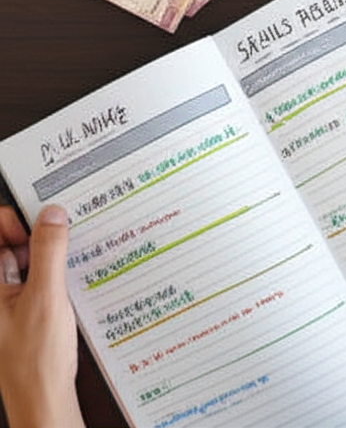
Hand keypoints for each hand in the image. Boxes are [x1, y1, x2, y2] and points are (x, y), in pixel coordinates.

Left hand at [0, 205, 84, 427]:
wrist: (42, 398)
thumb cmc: (35, 358)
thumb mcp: (46, 296)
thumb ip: (49, 251)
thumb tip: (53, 215)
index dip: (16, 222)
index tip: (41, 229)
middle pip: (10, 242)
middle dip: (39, 236)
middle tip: (66, 241)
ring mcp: (6, 299)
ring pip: (27, 260)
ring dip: (50, 257)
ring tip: (71, 265)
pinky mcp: (23, 308)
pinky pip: (37, 278)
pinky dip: (54, 275)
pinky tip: (71, 284)